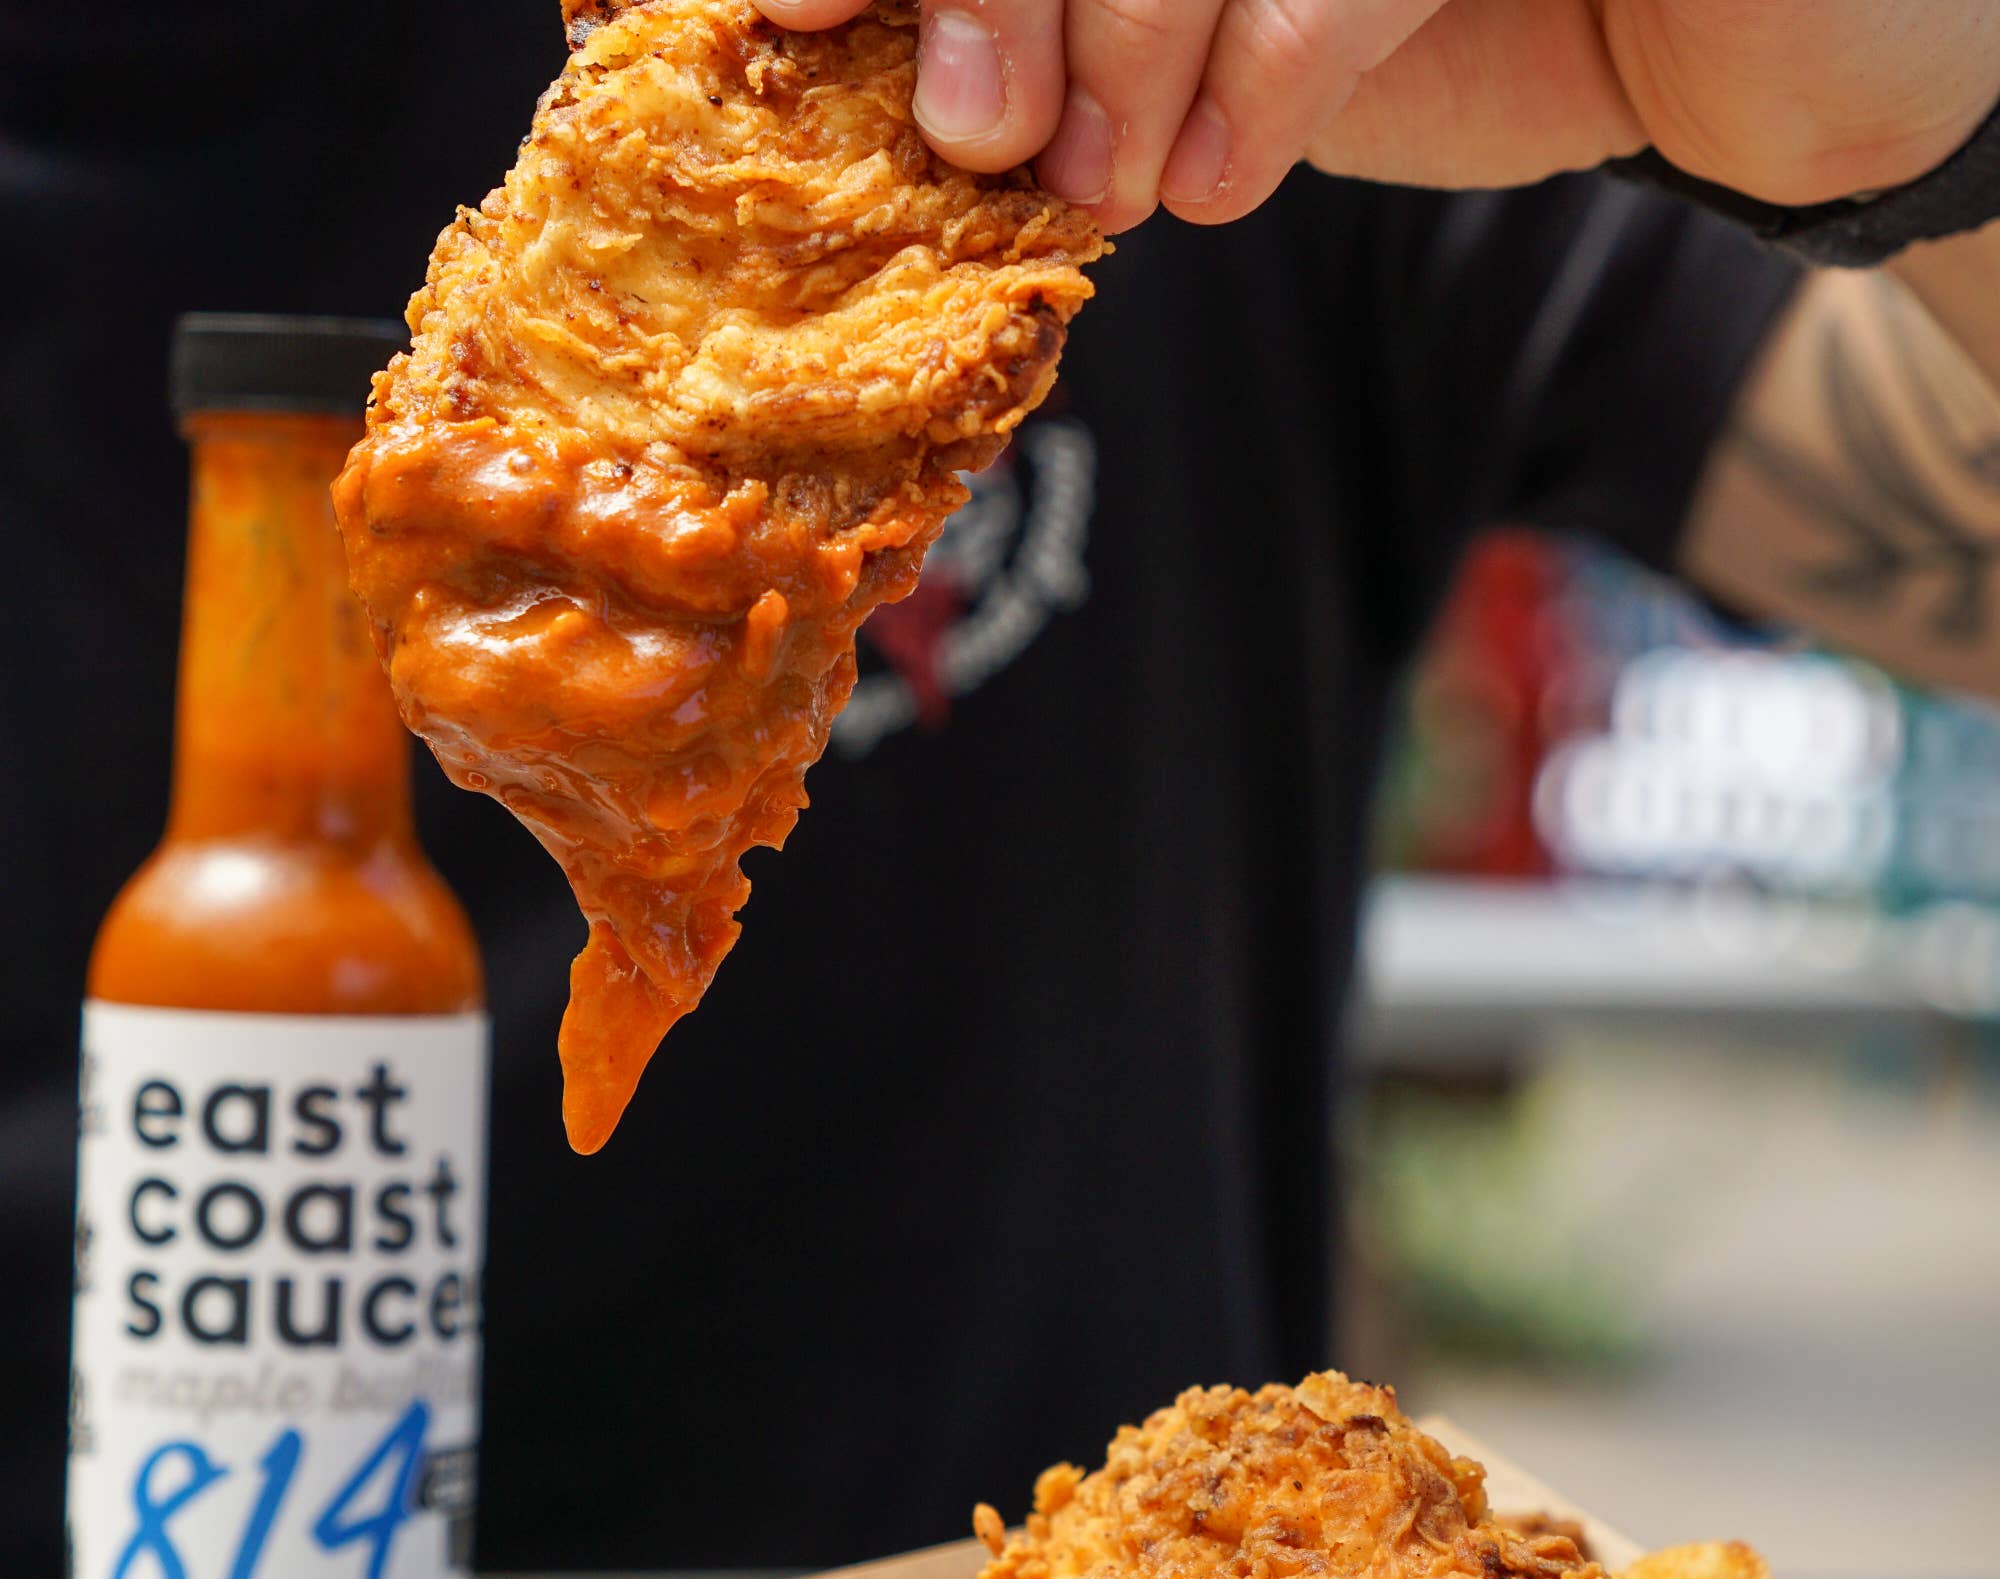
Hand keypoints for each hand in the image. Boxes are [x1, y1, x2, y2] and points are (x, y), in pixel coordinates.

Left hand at [752, 0, 1999, 233]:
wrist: (1740, 37)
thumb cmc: (1461, 22)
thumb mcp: (1233, 29)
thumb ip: (1094, 32)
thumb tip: (903, 103)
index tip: (787, 15)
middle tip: (960, 132)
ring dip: (1119, 40)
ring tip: (1105, 186)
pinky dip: (1271, 63)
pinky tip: (1223, 185)